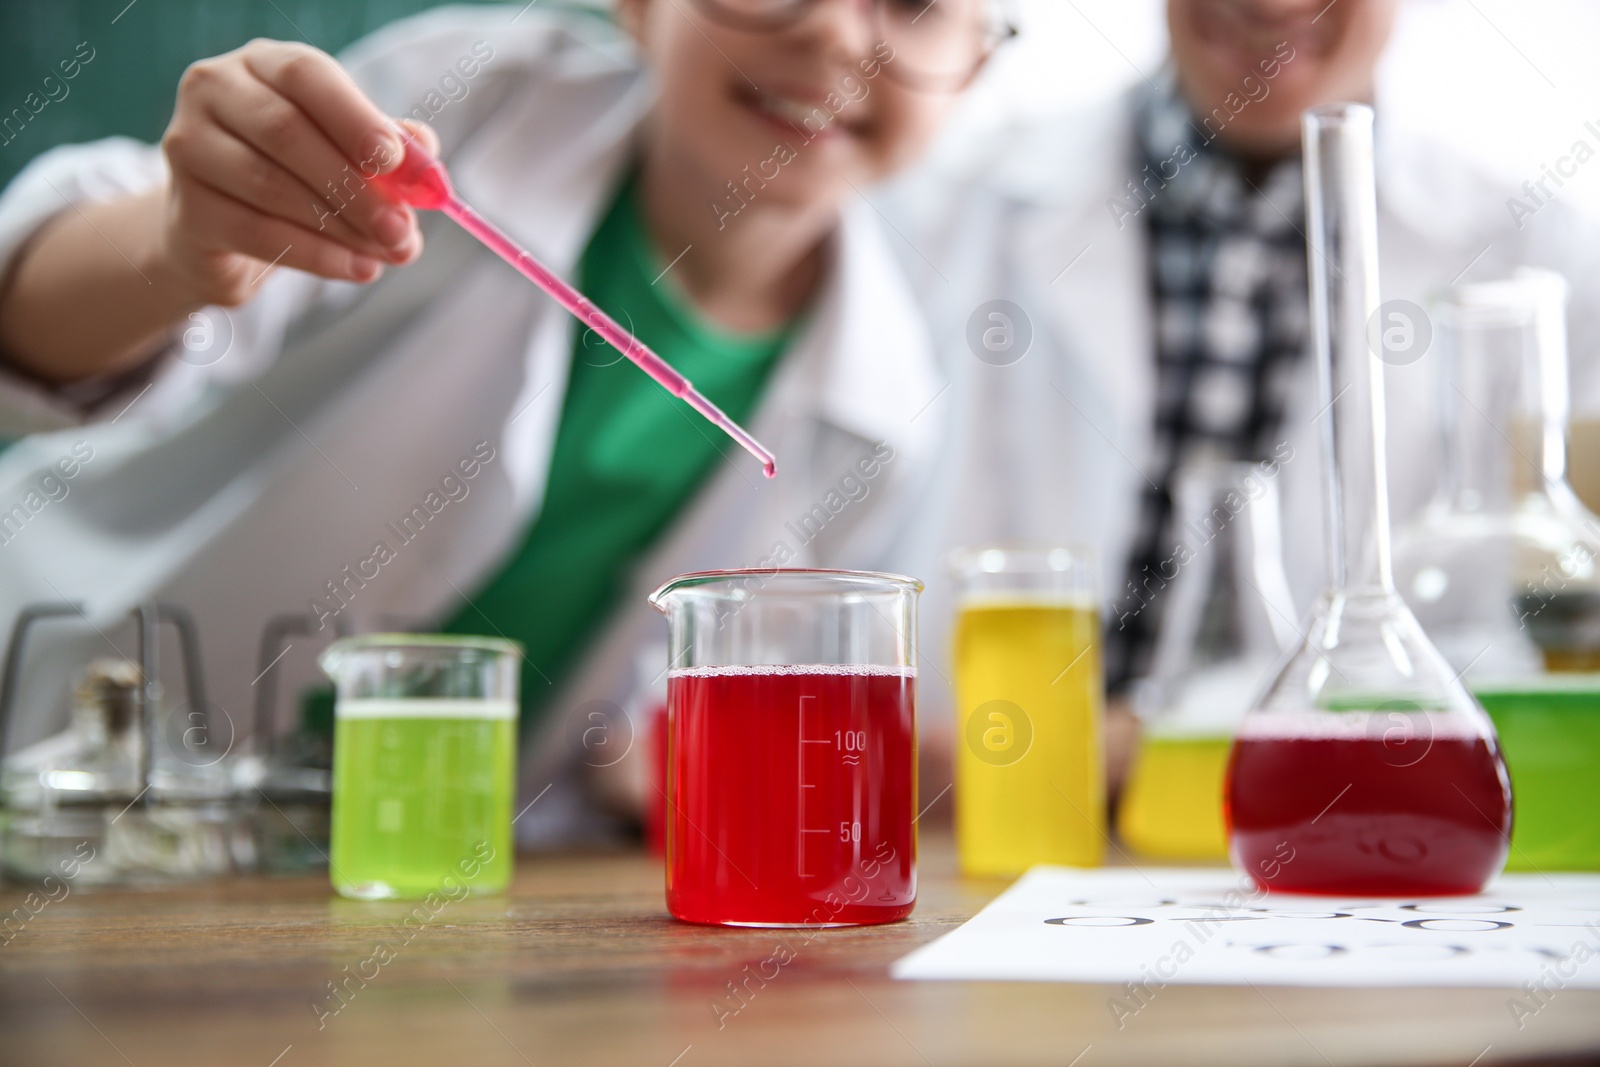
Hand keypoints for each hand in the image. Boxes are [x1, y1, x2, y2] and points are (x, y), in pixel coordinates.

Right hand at [157, 38, 439, 305]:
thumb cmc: (295, 175)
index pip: (306, 75)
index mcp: (263, 64)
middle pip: (286, 132)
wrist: (223, 230)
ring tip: (388, 252)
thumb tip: (426, 163)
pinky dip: (319, 255)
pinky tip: (359, 268)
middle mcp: (215, 92)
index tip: (395, 161)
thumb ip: (388, 148)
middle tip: (402, 228)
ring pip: (272, 186)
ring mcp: (189, 147)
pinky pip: (259, 233)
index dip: (354, 117)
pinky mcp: (187, 208)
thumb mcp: (346, 152)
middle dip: (355, 186)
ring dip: (342, 226)